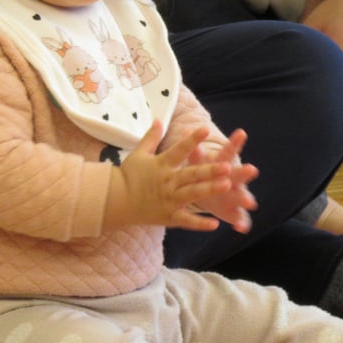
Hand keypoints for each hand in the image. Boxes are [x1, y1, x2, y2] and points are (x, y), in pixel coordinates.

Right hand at [105, 121, 243, 232]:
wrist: (114, 200)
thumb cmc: (128, 176)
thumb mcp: (139, 153)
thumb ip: (151, 137)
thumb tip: (159, 119)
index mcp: (161, 165)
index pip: (179, 149)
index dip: (192, 139)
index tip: (205, 129)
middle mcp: (167, 181)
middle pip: (191, 174)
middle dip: (209, 171)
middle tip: (227, 167)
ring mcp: (168, 200)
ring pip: (192, 194)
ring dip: (209, 190)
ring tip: (227, 186)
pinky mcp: (167, 216)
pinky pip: (186, 221)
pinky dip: (200, 224)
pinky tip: (215, 224)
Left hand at [187, 128, 257, 233]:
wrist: (209, 195)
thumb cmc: (202, 174)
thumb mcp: (197, 162)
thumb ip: (195, 151)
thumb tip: (188, 133)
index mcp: (223, 164)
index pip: (230, 150)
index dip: (235, 142)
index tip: (241, 133)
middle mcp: (232, 179)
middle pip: (239, 173)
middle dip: (244, 172)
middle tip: (252, 169)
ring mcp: (235, 196)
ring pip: (242, 196)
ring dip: (245, 198)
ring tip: (250, 203)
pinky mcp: (234, 212)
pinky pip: (239, 218)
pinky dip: (241, 222)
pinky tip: (240, 228)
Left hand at [300, 0, 342, 102]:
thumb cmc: (333, 12)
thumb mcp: (313, 22)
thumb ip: (301, 45)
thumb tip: (280, 66)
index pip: (328, 77)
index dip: (313, 86)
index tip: (301, 88)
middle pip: (340, 89)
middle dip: (324, 93)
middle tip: (309, 92)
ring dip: (338, 94)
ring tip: (324, 85)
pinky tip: (340, 84)